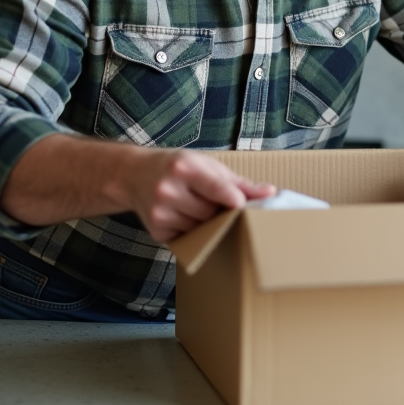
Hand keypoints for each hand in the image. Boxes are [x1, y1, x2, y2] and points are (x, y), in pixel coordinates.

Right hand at [132, 149, 275, 242]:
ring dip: (205, 223)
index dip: (233, 199)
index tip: (243, 206)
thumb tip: (270, 193)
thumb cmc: (177, 167)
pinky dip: (191, 231)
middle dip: (218, 211)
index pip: (215, 188)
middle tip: (216, 202)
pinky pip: (187, 239)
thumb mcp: (206, 165)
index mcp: (183, 168)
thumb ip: (238, 182)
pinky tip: (182, 215)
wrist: (133, 174)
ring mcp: (159, 212)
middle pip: (211, 213)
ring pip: (200, 229)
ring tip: (195, 206)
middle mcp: (167, 190)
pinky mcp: (156, 231)